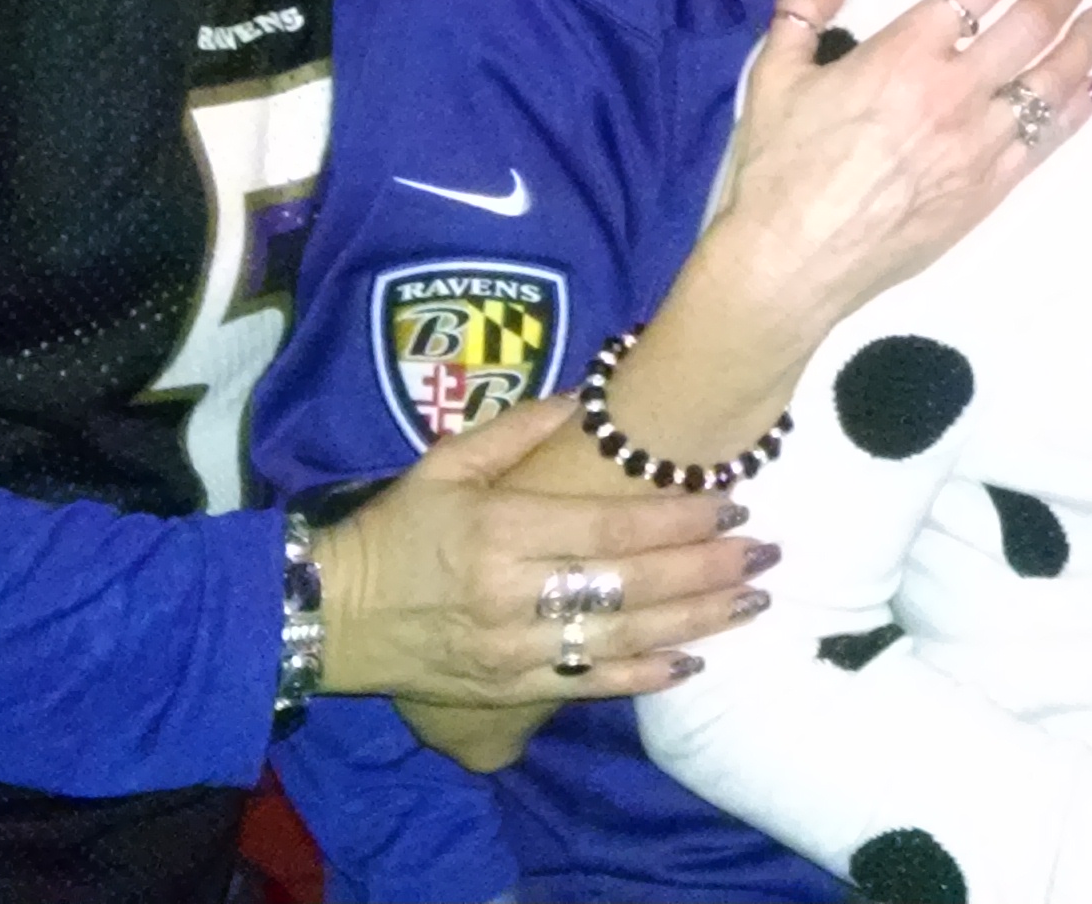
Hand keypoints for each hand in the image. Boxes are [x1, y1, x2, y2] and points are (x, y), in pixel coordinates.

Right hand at [314, 391, 772, 712]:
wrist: (324, 616)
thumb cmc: (392, 531)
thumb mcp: (444, 463)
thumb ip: (518, 430)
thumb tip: (588, 400)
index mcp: (502, 530)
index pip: (611, 524)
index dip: (678, 517)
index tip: (732, 504)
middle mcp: (513, 593)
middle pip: (631, 582)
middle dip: (708, 568)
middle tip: (767, 552)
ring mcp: (512, 648)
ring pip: (623, 638)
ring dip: (696, 621)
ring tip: (752, 601)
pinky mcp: (507, 690)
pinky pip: (588, 685)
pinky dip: (643, 676)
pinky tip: (692, 661)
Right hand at [703, 0, 1091, 337]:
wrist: (791, 264)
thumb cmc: (778, 169)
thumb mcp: (772, 74)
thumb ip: (806, 8)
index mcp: (903, 55)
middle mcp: (955, 92)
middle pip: (1032, 24)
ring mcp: (982, 144)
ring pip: (1056, 79)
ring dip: (1086, 38)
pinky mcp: (993, 189)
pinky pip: (1052, 138)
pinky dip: (1082, 105)